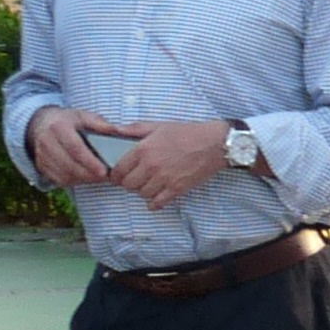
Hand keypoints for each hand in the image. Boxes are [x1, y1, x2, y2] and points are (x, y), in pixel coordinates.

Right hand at [25, 107, 124, 189]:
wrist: (42, 124)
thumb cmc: (68, 121)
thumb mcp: (84, 117)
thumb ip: (101, 125)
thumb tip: (120, 132)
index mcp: (58, 127)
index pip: (75, 148)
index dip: (90, 162)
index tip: (103, 171)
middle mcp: (46, 142)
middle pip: (70, 165)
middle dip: (89, 174)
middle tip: (106, 176)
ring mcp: (42, 155)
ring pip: (65, 175)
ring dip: (84, 179)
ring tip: (97, 176)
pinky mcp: (41, 166)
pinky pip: (60, 180)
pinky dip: (75, 181)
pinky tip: (85, 177)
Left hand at [108, 119, 239, 205]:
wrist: (215, 144)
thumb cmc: (188, 133)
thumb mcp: (158, 126)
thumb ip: (134, 129)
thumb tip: (114, 130)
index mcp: (143, 149)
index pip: (120, 169)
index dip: (115, 175)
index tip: (117, 176)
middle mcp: (151, 166)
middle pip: (129, 184)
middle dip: (128, 183)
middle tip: (133, 180)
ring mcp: (165, 179)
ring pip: (142, 194)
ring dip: (142, 191)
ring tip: (146, 186)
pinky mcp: (177, 189)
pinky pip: (158, 203)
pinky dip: (153, 203)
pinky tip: (154, 199)